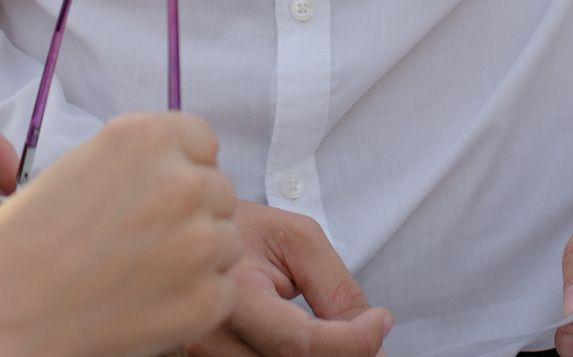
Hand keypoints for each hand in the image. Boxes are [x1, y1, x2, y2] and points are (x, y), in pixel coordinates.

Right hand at [0, 112, 241, 356]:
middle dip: (191, 215)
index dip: (183, 167)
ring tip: (141, 275)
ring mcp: (199, 241)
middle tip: (143, 243)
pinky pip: (223, 290)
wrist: (3, 312)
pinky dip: (196, 301)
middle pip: (218, 191)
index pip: (202, 140)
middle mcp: (181, 182)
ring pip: (227, 241)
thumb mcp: (78, 169)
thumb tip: (172, 172)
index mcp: (145, 138)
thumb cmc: (25, 245)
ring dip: (197, 257)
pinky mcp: (206, 297)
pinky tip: (149, 303)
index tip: (163, 191)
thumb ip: (135, 164)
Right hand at [187, 201, 390, 356]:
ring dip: (322, 355)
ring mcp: (200, 356)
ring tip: (337, 332)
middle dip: (345, 352)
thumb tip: (374, 339)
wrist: (193, 233)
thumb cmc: (245, 229)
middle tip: (366, 330)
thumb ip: (336, 289)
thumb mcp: (298, 240)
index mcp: (231, 293)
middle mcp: (208, 334)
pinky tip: (310, 342)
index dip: (352, 341)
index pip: (299, 343)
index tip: (380, 320)